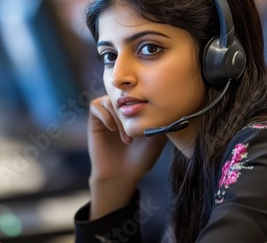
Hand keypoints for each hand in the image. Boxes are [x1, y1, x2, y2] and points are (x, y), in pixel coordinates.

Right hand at [87, 95, 166, 218]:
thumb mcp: (158, 138)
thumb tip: (172, 104)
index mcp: (136, 109)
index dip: (142, 98)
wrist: (122, 175)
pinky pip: (96, 106)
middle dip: (130, 108)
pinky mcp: (95, 120)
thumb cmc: (141, 159)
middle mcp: (121, 109)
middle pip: (123, 92)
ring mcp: (107, 113)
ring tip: (127, 139)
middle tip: (137, 126)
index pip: (137, 91)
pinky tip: (113, 129)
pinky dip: (105, 115)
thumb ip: (162, 121)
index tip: (149, 115)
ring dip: (119, 117)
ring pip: (110, 99)